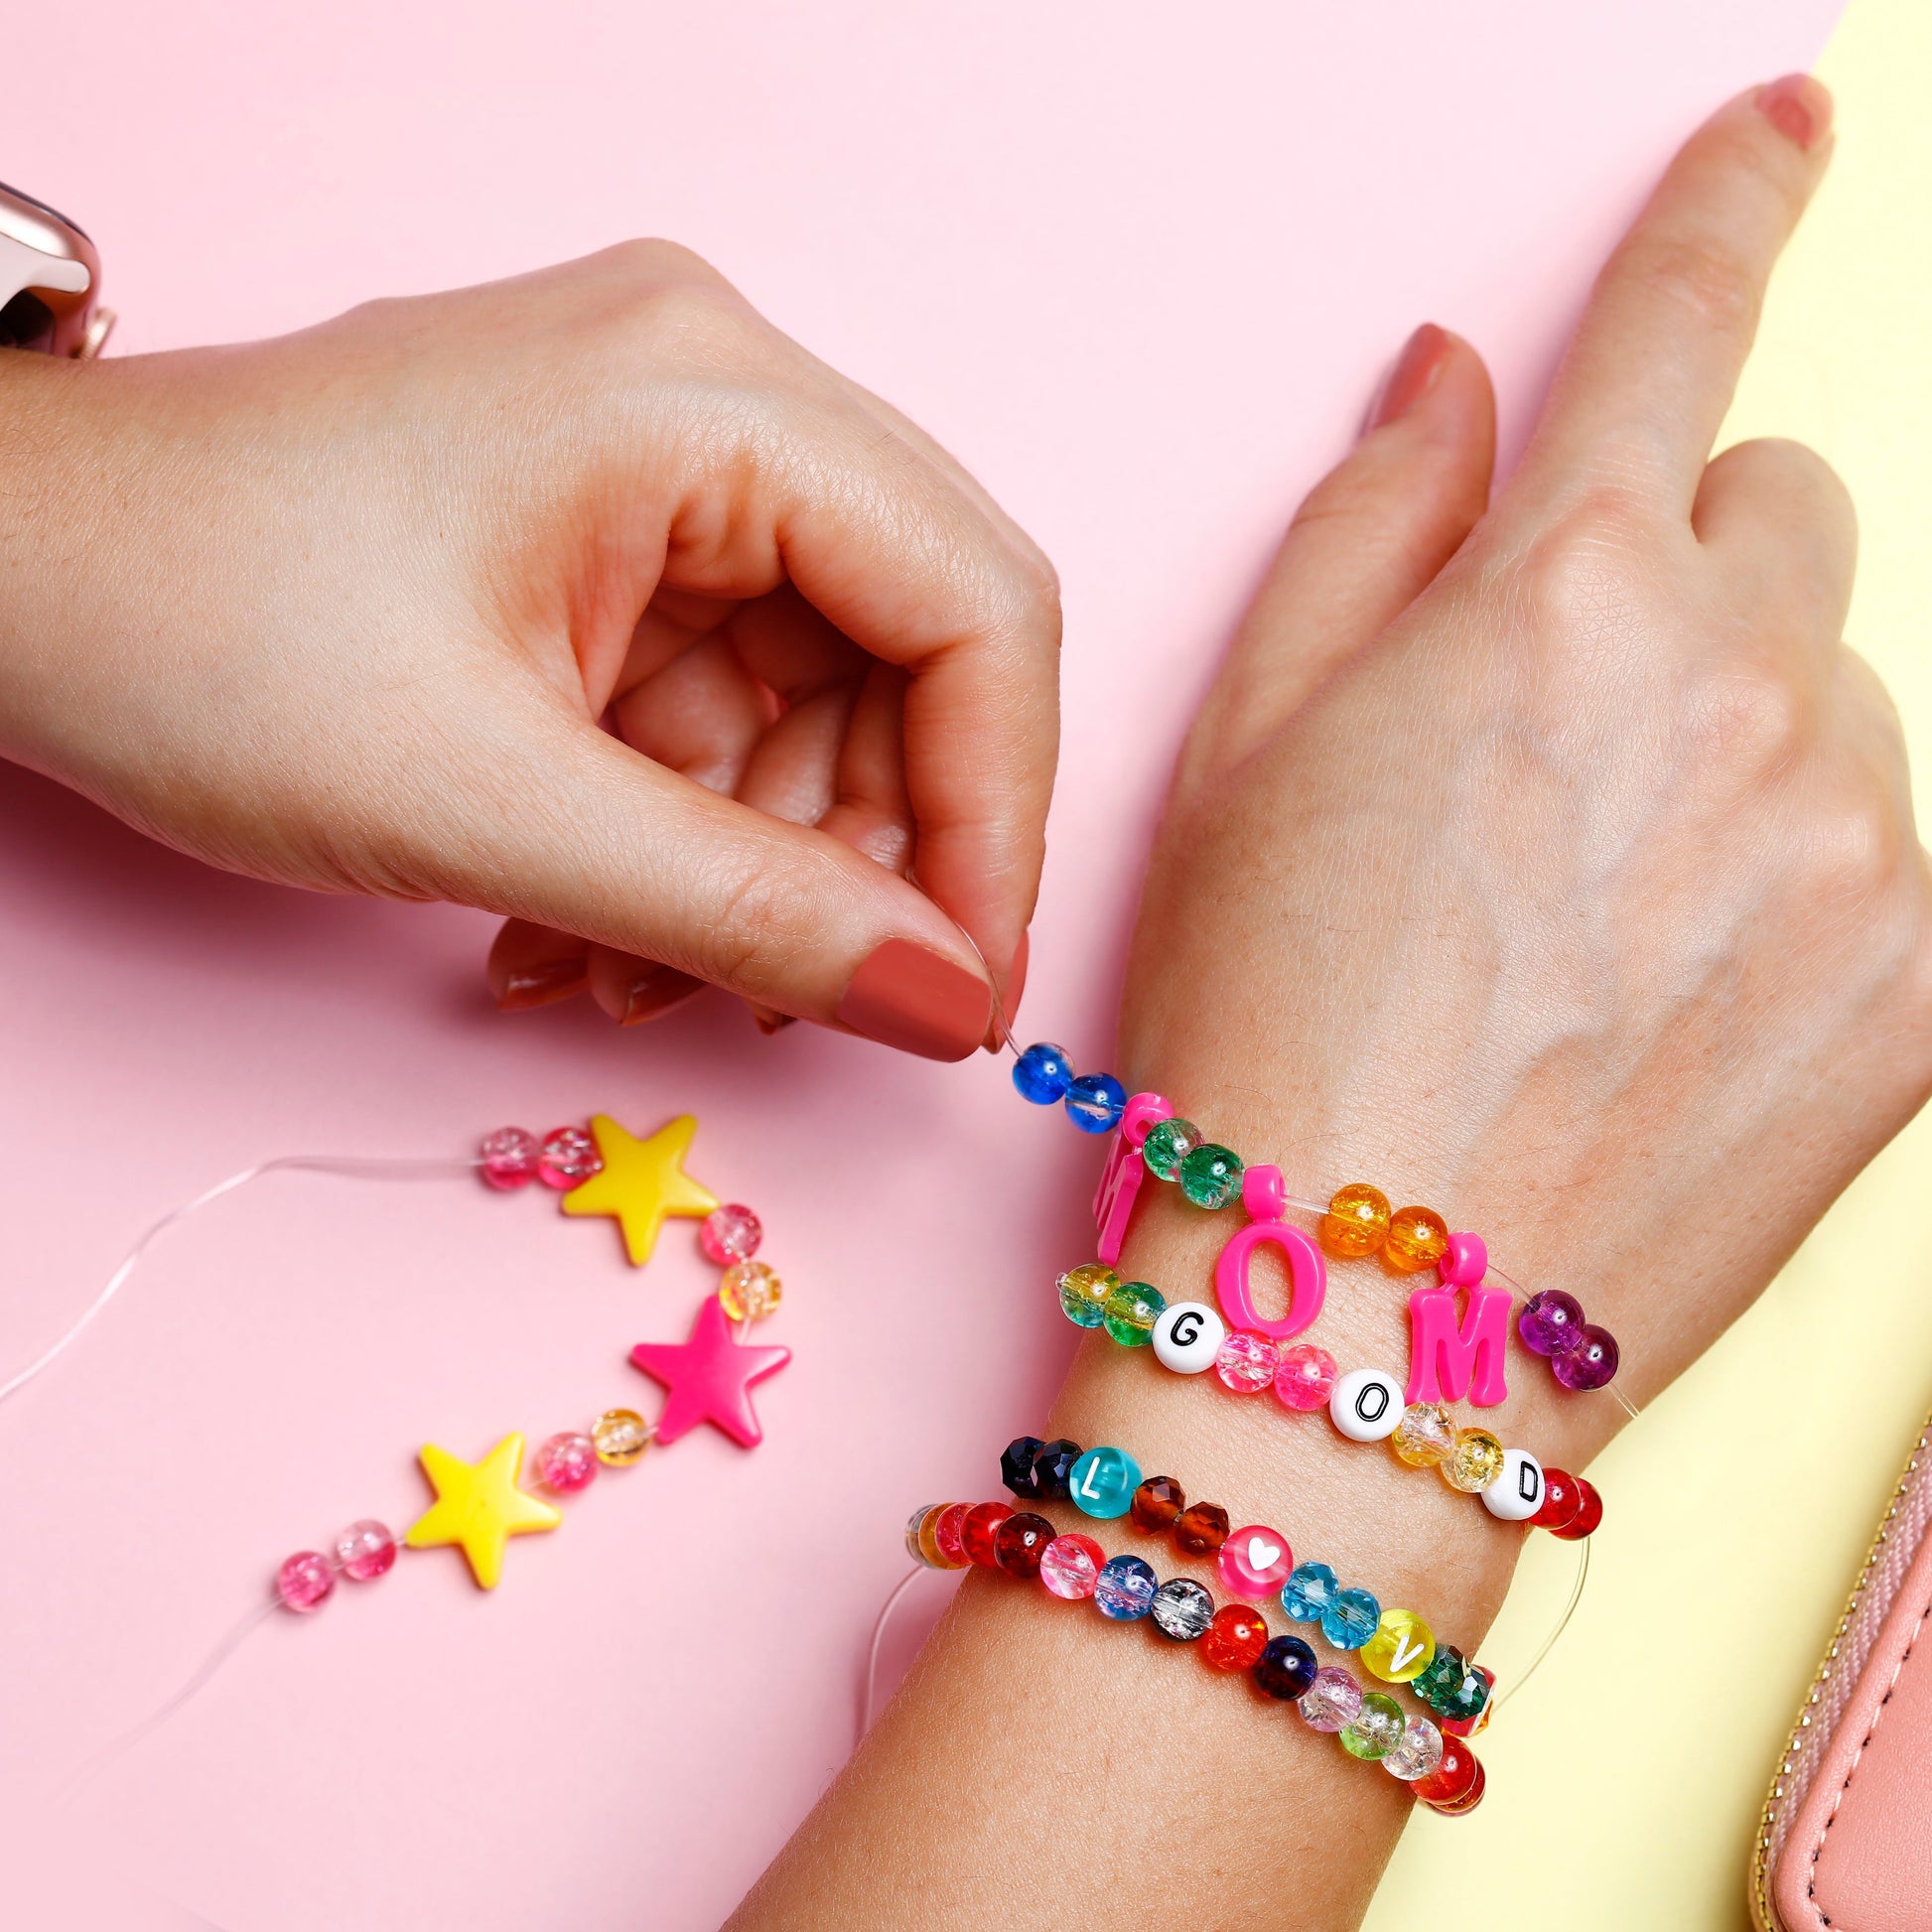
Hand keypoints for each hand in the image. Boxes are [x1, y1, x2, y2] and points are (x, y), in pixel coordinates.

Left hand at [0, 242, 1056, 1056]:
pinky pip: (723, 715)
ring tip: (606, 979)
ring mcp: (664, 466)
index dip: (994, 819)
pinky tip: (572, 929)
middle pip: (912, 660)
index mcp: (708, 393)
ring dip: (749, 876)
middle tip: (783, 1001)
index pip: (976, 606)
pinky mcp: (613, 539)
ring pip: (819, 710)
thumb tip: (950, 1008)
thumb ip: (749, 913)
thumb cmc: (190, 626)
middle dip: (856, 859)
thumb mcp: (488, 801)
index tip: (959, 993)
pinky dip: (678, 845)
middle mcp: (714, 396)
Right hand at [728, 74, 1931, 1931]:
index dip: (1725, 204)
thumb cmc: (1257, 1027)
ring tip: (1594, 908)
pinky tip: (1675, 989)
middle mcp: (1752, 684)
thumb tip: (1463, 383)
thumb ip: (1373, 522)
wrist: (1354, 1322)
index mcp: (1565, 594)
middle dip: (1681, 568)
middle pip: (1784, 511)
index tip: (1779, 125)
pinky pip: (1898, 844)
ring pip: (1845, 685)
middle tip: (1553, 727)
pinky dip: (1803, 869)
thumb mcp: (1241, 743)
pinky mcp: (1930, 988)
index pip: (1678, 324)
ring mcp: (1871, 843)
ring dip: (1740, 734)